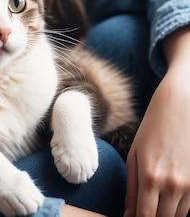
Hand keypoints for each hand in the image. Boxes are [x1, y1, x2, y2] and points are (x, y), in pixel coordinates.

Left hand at [124, 28, 189, 216]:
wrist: (180, 107)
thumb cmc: (153, 129)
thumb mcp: (135, 154)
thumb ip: (131, 187)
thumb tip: (128, 214)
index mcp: (149, 176)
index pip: (145, 216)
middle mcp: (171, 184)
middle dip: (153, 216)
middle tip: (146, 206)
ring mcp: (189, 184)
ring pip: (178, 216)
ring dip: (168, 212)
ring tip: (159, 197)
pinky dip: (181, 206)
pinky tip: (172, 194)